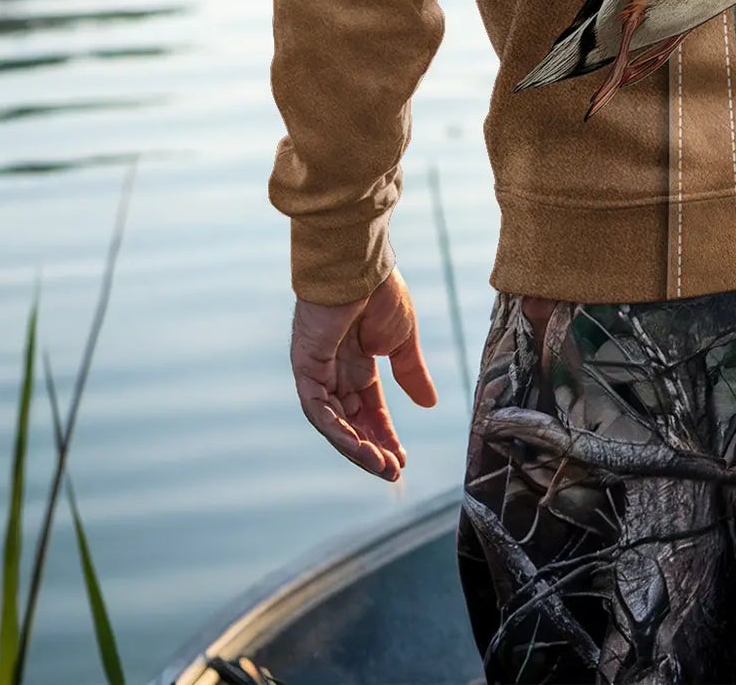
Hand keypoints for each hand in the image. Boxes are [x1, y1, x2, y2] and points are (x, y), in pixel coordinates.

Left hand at [290, 270, 437, 480]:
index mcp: (358, 363)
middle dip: (372, 449)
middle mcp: (336, 372)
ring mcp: (318, 372)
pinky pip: (319, 410)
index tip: (402, 460)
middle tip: (393, 472)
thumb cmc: (381, 292)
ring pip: (335, 423)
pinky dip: (338, 432)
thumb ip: (411, 373)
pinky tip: (359, 448)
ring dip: (357, 448)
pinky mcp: (306, 369)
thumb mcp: (403, 340)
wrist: (360, 264)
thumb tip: (429, 404)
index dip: (386, 434)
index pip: (370, 409)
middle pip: (352, 422)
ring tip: (381, 467)